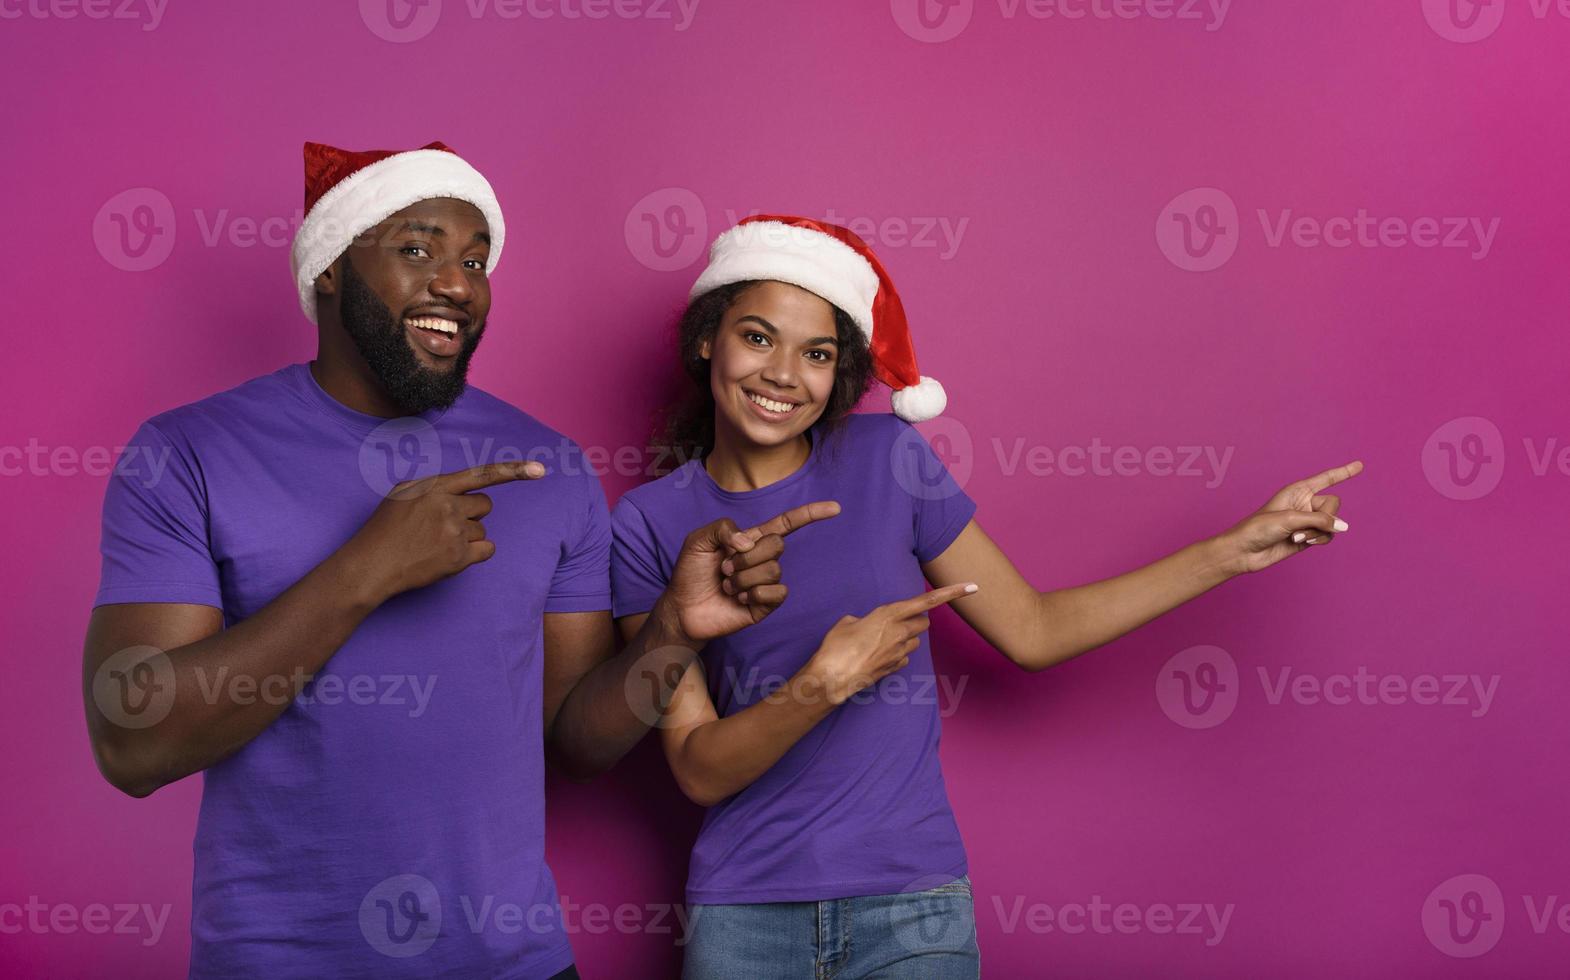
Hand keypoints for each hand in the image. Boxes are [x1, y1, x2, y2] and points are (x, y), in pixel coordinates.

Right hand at [346, 461, 545, 600]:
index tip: (540, 470)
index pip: (481, 474)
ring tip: (437, 543)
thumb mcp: (403, 493)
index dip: (513, 471)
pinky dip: (475, 554)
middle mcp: (447, 506)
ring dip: (467, 536)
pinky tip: (451, 556)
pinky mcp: (459, 557)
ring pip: (482, 529)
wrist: (372, 565)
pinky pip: (487, 550)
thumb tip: (458, 489)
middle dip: (471, 514)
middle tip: (445, 525)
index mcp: (434, 486)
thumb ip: (434, 487)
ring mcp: (454, 532)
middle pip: (485, 505)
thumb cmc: (385, 528)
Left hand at [663, 501, 841, 642]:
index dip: (810, 514)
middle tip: (724, 568)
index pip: (787, 524)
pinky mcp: (765, 606)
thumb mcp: (698, 540)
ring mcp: (765, 583)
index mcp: (751, 540)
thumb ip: (722, 528)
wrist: (682, 608)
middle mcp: (762, 560)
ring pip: (773, 571)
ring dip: (743, 578)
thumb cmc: (690, 573)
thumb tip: (749, 542)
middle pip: (777, 546)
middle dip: (746, 556)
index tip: (836, 508)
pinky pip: (777, 593)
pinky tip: (739, 599)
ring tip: (727, 585)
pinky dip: (754, 594)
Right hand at [800, 582, 978, 706]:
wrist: (831, 678)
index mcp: (888, 615)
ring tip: (881, 641)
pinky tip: (877, 656)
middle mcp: (899, 633)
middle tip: (898, 621)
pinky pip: (904, 658)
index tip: (972, 587)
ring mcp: (899, 653)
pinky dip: (896, 655)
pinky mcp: (895, 668)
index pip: (927, 601)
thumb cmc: (835, 647)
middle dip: (916, 621)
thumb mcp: (846, 622)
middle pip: (924, 623)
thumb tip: (865, 624)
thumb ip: (863, 619)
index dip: (952, 593)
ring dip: (905, 638)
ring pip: (915, 641)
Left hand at [1217, 460, 1362, 574]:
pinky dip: (1318, 540)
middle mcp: (1304, 503)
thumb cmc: (1259, 528)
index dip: (1343, 472)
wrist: (1245, 551)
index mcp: (1297, 490)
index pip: (1326, 479)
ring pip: (1331, 524)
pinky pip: (1327, 536)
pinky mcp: (1307, 537)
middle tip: (1305, 524)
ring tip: (1295, 537)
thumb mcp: (1290, 519)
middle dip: (1325, 517)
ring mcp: (1307, 521)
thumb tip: (1343, 527)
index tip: (1360, 465)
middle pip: (1333, 504)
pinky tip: (1301, 543)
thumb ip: (1319, 521)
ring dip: (1317, 532)